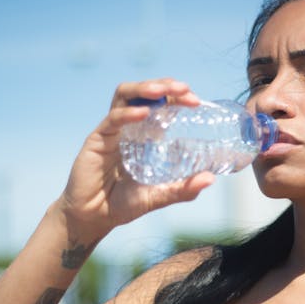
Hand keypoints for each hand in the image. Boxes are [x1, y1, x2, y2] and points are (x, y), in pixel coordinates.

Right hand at [56, 78, 215, 239]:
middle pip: (144, 92)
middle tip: (184, 89)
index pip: (162, 103)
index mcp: (146, 134)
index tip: (196, 101)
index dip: (178, 97)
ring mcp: (112, 130)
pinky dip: (128, 114)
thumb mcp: (159, 196)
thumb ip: (183, 189)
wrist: (94, 218)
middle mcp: (129, 126)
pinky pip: (112, 119)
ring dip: (144, 88)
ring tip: (162, 90)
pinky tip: (142, 113)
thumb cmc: (124, 204)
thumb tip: (210, 178)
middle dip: (165, 85)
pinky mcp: (97, 140)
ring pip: (125, 95)